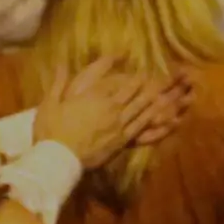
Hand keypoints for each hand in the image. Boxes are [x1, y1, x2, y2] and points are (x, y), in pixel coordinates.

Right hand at [31, 57, 186, 168]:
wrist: (57, 159)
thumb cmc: (51, 130)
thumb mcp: (50, 102)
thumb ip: (58, 82)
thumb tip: (59, 63)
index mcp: (97, 99)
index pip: (123, 86)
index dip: (136, 79)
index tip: (146, 73)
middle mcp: (113, 111)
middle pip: (138, 97)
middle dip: (153, 88)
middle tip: (167, 81)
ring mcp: (119, 128)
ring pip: (144, 112)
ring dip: (159, 103)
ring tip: (173, 96)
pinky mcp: (121, 143)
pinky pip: (143, 131)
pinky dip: (157, 124)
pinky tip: (168, 121)